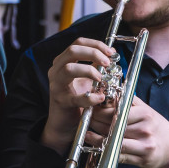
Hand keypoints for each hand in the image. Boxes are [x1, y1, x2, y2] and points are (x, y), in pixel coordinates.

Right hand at [40, 37, 114, 153]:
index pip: (78, 43)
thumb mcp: (87, 79)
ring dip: (89, 70)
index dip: (96, 44)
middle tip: (107, 62)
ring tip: (101, 78)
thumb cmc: (76, 100)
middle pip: (72, 51)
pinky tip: (100, 97)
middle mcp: (56, 70)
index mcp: (63, 62)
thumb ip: (95, 66)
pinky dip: (90, 97)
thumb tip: (111, 55)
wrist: (64, 124)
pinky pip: (75, 97)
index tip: (111, 52)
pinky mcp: (61, 102)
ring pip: (68, 69)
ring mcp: (57, 86)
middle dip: (93, 53)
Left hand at [85, 95, 168, 167]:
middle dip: (96, 121)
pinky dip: (106, 151)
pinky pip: (119, 154)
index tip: (92, 108)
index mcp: (145, 114)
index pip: (117, 111)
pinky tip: (97, 146)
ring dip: (97, 137)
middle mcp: (145, 128)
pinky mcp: (141, 159)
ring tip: (87, 133)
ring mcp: (144, 145)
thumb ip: (132, 102)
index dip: (101, 110)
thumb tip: (114, 90)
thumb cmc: (160, 129)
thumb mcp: (149, 111)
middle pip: (113, 125)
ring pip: (114, 140)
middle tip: (87, 119)